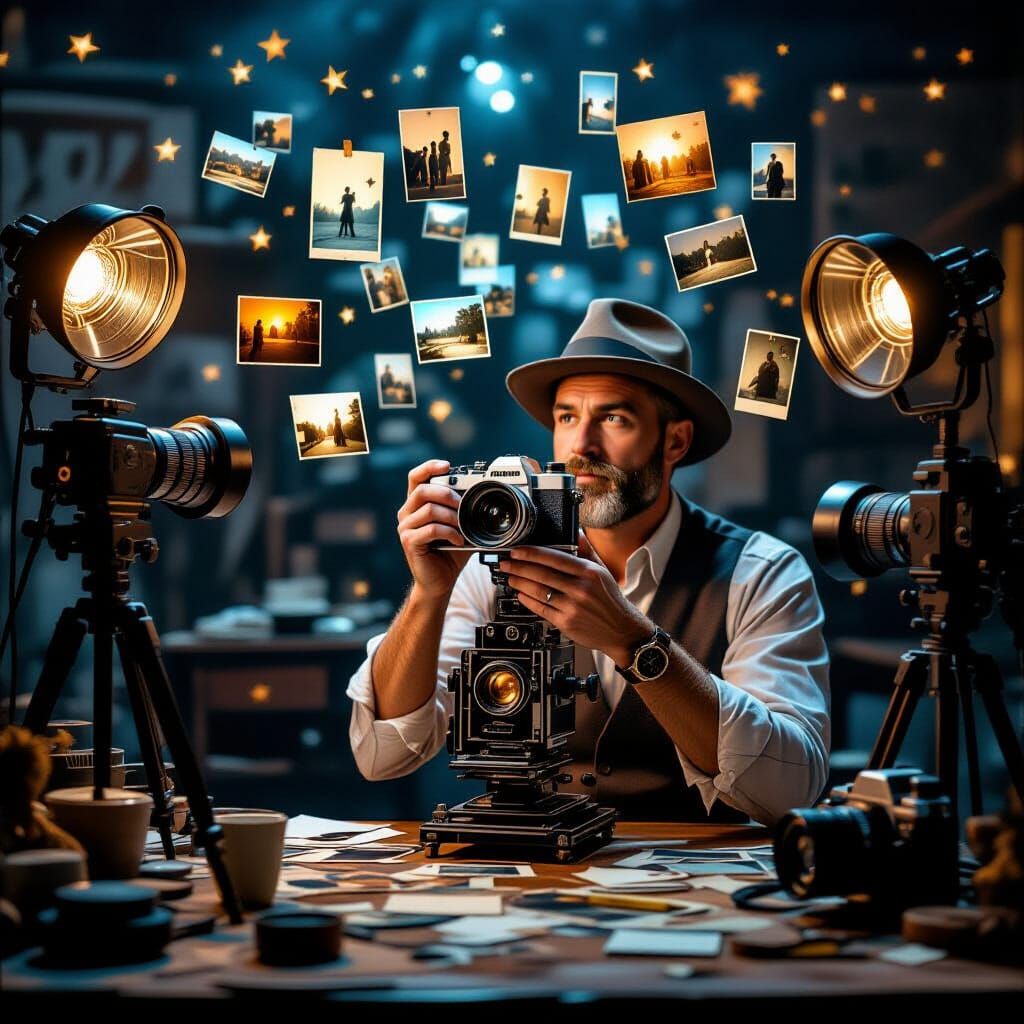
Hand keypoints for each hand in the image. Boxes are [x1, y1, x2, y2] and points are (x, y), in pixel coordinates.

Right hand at [397, 460, 471, 598]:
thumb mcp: (460, 526)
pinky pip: (431, 529)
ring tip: (463, 527)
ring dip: (452, 516)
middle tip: (462, 504)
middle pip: (422, 490)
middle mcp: (406, 513)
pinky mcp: (409, 542)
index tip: (447, 466)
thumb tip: (485, 494)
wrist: (440, 581)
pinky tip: (458, 540)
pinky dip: (449, 533)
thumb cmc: (449, 553)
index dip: (429, 467)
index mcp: (416, 505)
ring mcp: (405, 528)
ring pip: (429, 510)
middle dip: (447, 494)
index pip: (415, 477)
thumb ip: (465, 510)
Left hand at [499, 539, 651, 665]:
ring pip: (539, 591)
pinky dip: (528, 600)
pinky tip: (521, 594)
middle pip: (542, 574)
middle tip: (506, 563)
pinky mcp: (566, 622)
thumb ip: (587, 551)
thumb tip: (576, 531)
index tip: (517, 551)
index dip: (532, 553)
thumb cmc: (611, 600)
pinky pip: (541, 609)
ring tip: (510, 578)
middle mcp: (580, 589)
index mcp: (589, 572)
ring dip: (520, 583)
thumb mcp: (602, 571)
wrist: (622, 630)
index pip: (554, 558)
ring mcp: (572, 606)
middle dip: (519, 567)